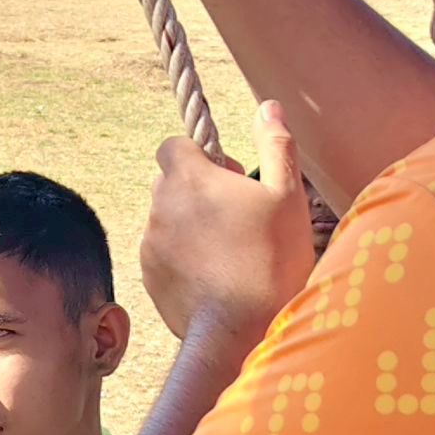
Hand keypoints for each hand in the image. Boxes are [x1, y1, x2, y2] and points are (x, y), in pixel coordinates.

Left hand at [141, 101, 315, 345]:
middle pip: (168, 181)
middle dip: (195, 188)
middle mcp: (159, 205)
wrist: (240, 328)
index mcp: (188, 177)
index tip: (229, 176)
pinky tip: (214, 273)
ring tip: (228, 248)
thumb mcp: (286, 195)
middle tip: (234, 213)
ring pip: (166, 218)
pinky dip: (181, 254)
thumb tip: (268, 106)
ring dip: (189, 223)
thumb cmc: (271, 257)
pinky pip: (162, 251)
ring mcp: (149, 242)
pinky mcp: (147, 274)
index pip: (173, 145)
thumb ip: (276, 144)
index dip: (200, 154)